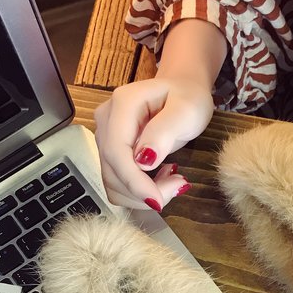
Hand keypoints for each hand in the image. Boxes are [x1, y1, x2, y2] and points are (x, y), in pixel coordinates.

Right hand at [94, 76, 213, 211]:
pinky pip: (118, 182)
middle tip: (178, 185)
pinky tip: (160, 178)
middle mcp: (106, 120)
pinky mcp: (110, 151)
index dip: (134, 182)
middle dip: (143, 191)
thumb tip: (143, 161)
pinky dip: (139, 191)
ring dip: (141, 194)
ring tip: (172, 180)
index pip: (116, 152)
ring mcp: (105, 136)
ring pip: (112, 182)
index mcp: (123, 104)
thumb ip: (164, 132)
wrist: (181, 91)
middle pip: (112, 171)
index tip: (158, 201)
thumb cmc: (188, 98)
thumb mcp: (186, 111)